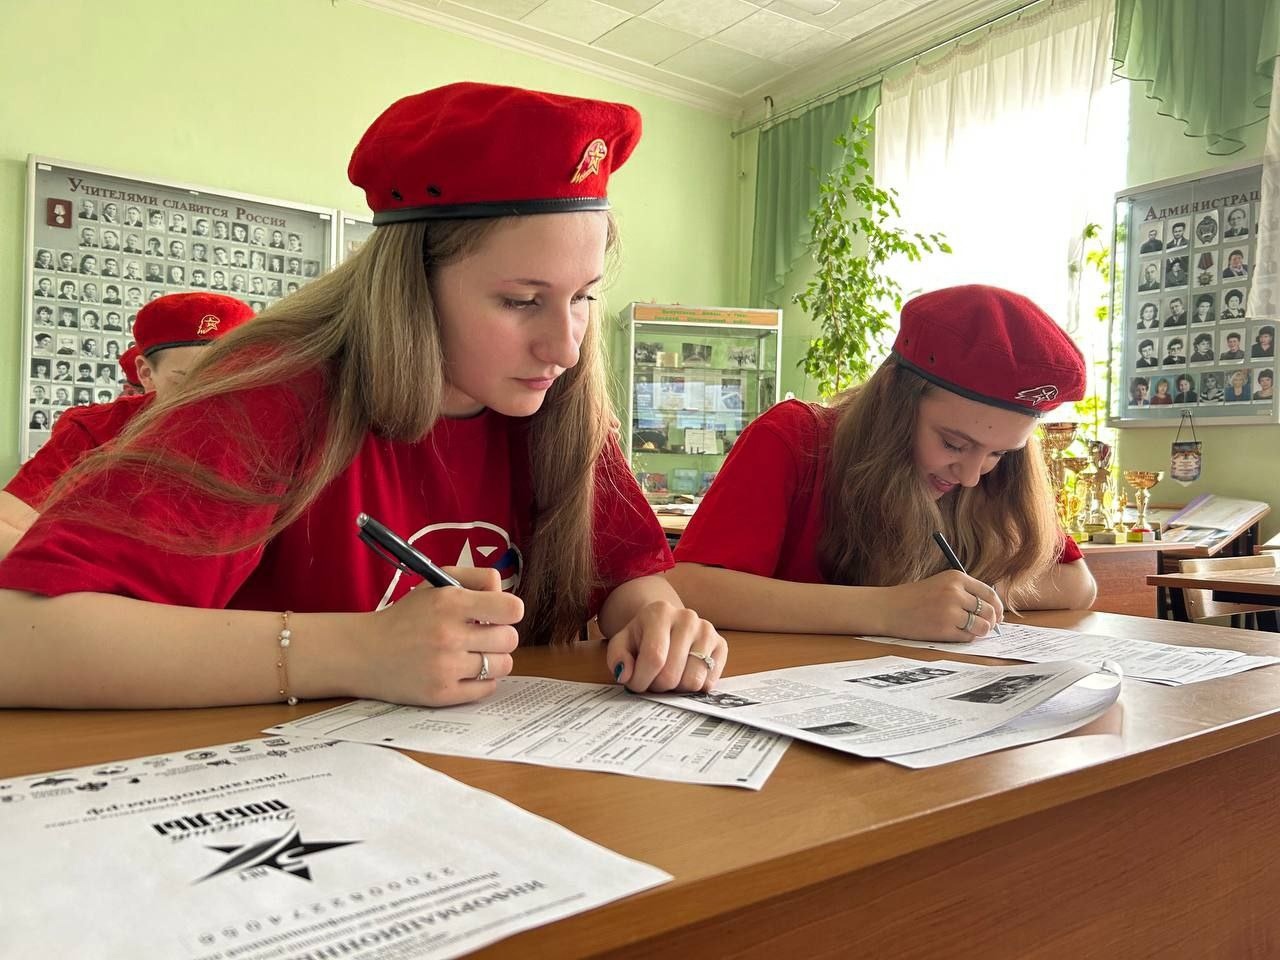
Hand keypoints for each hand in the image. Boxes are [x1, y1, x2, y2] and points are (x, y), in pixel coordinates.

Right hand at [368, 566, 521, 705]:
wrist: (364, 653)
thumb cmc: (406, 617)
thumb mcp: (436, 582)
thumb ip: (477, 578)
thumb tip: (506, 594)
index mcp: (449, 603)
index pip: (512, 609)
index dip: (510, 610)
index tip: (500, 613)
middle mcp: (448, 635)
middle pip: (510, 639)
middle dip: (500, 635)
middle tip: (482, 635)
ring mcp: (445, 668)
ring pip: (503, 665)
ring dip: (494, 659)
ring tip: (474, 653)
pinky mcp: (442, 694)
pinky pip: (487, 688)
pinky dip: (482, 680)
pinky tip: (465, 670)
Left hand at [605, 600, 726, 692]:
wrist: (665, 624)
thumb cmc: (642, 637)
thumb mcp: (621, 644)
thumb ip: (618, 659)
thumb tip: (626, 675)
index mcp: (660, 613)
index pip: (654, 658)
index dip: (642, 680)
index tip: (635, 684)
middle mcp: (687, 618)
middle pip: (672, 674)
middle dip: (657, 686)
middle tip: (652, 680)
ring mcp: (707, 631)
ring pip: (693, 681)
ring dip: (676, 689)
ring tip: (668, 676)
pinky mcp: (721, 645)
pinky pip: (709, 682)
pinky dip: (694, 688)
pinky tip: (685, 674)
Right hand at [877, 570, 1003, 641]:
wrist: (889, 608)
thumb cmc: (915, 598)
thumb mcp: (941, 584)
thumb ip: (965, 593)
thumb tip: (994, 611)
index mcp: (956, 578)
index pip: (990, 593)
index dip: (997, 607)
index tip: (997, 615)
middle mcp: (955, 592)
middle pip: (989, 611)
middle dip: (991, 622)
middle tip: (985, 627)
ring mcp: (949, 611)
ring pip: (982, 626)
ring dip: (980, 631)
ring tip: (969, 630)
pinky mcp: (943, 629)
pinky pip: (967, 637)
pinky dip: (966, 638)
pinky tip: (954, 633)